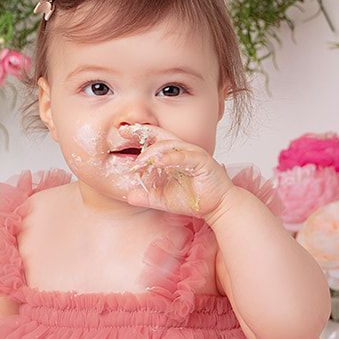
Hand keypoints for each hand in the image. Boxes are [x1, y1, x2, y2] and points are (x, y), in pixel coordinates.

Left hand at [116, 123, 233, 219]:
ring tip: (140, 161)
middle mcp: (182, 150)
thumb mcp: (163, 199)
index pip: (154, 140)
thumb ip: (147, 196)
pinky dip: (172, 158)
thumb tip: (128, 196)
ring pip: (171, 145)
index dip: (138, 134)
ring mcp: (193, 154)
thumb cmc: (192, 198)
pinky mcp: (203, 161)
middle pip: (160, 136)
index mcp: (172, 155)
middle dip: (142, 132)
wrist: (216, 207)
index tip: (122, 131)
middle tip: (124, 131)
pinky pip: (186, 156)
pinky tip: (159, 162)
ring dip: (153, 152)